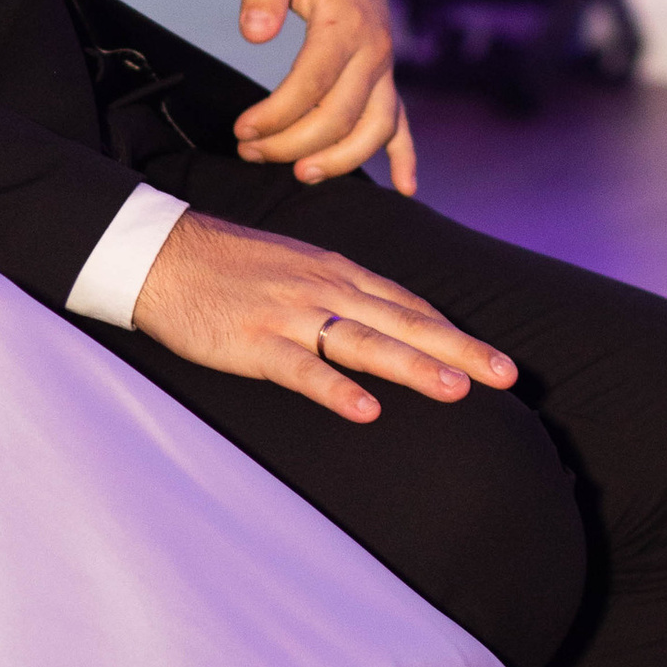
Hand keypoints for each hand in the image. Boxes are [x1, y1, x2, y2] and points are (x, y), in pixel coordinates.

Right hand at [130, 211, 515, 425]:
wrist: (160, 255)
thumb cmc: (227, 265)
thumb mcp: (295, 265)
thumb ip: (340, 290)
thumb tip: (384, 317)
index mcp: (336, 271)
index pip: (407, 303)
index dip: (452, 331)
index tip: (492, 360)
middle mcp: (324, 289)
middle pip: (403, 322)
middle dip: (458, 350)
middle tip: (507, 376)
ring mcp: (291, 314)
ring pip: (364, 342)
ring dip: (413, 366)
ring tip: (456, 391)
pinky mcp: (255, 342)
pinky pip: (302, 369)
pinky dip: (335, 389)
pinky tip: (365, 411)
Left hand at [232, 0, 414, 191]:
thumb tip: (253, 33)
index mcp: (346, 24)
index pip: (312, 84)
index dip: (276, 114)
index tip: (242, 130)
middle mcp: (374, 51)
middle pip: (341, 115)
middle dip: (293, 143)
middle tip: (251, 153)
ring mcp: (385, 66)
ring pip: (375, 128)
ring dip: (339, 159)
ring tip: (299, 174)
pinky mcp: (385, 75)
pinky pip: (401, 121)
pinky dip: (405, 156)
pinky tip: (405, 188)